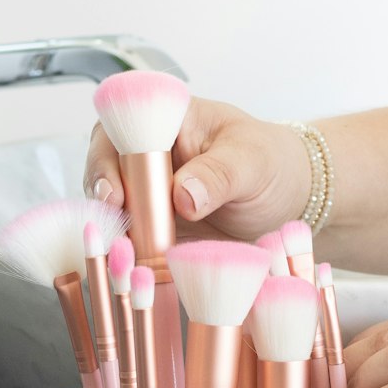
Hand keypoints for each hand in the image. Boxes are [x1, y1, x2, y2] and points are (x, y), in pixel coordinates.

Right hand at [84, 96, 310, 240]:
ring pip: (110, 211)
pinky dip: (129, 254)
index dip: (105, 162)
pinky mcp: (151, 225)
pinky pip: (129, 239)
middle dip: (104, 206)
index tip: (113, 195)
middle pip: (103, 175)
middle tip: (119, 233)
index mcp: (163, 119)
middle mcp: (144, 153)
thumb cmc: (269, 162)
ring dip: (114, 234)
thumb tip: (184, 195)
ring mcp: (144, 191)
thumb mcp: (252, 162)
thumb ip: (219, 173)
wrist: (285, 198)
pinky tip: (137, 268)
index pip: (116, 130)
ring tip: (128, 256)